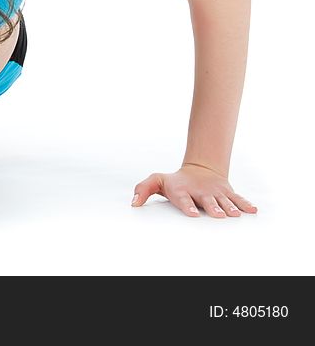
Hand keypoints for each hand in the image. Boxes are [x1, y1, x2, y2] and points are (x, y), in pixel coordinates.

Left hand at [130, 163, 257, 217]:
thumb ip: (143, 190)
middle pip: (207, 201)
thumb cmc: (175, 181)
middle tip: (217, 215)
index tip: (192, 213)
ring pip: (224, 201)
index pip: (184, 199)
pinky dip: (245, 204)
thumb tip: (133, 203)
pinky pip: (237, 198)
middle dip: (212, 208)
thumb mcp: (157, 181)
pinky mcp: (227, 193)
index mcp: (183, 190)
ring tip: (234, 215)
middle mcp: (200, 192)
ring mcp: (215, 193)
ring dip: (230, 208)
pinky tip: (253, 210)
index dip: (188, 206)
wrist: (200, 169)